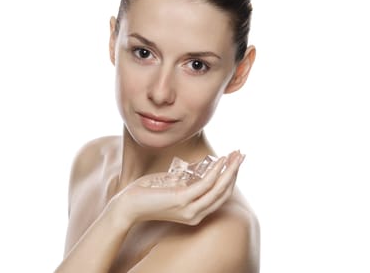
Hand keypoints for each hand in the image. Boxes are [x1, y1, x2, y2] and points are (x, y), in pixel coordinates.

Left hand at [112, 151, 244, 225]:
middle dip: (234, 172)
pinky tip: (220, 160)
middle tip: (241, 155)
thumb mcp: (170, 185)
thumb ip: (184, 179)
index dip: (230, 178)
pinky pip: (205, 184)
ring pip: (219, 188)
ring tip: (236, 155)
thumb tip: (195, 168)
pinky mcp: (182, 200)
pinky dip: (215, 171)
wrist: (128, 205)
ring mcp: (190, 209)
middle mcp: (196, 214)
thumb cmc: (146, 194)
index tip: (234, 162)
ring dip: (230, 170)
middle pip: (224, 192)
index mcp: (194, 212)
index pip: (219, 195)